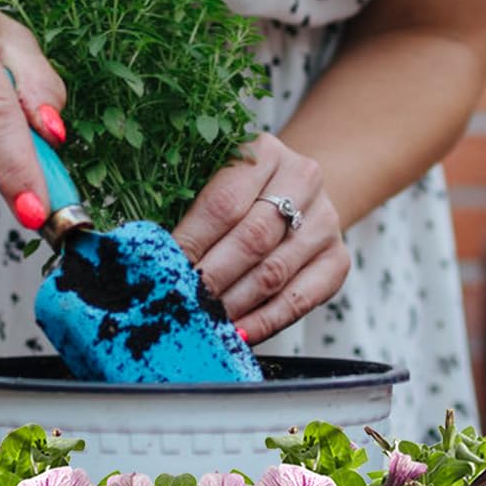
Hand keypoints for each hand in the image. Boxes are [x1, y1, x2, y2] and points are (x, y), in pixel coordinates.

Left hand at [172, 133, 349, 343]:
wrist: (295, 194)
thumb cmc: (238, 194)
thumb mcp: (212, 183)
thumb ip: (185, 210)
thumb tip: (148, 258)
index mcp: (264, 151)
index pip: (223, 204)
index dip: (192, 243)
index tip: (165, 273)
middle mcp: (303, 180)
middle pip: (252, 239)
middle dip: (211, 279)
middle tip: (182, 303)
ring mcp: (326, 221)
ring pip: (274, 273)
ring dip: (234, 305)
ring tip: (204, 322)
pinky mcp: (337, 259)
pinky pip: (300, 300)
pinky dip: (265, 322)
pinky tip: (239, 334)